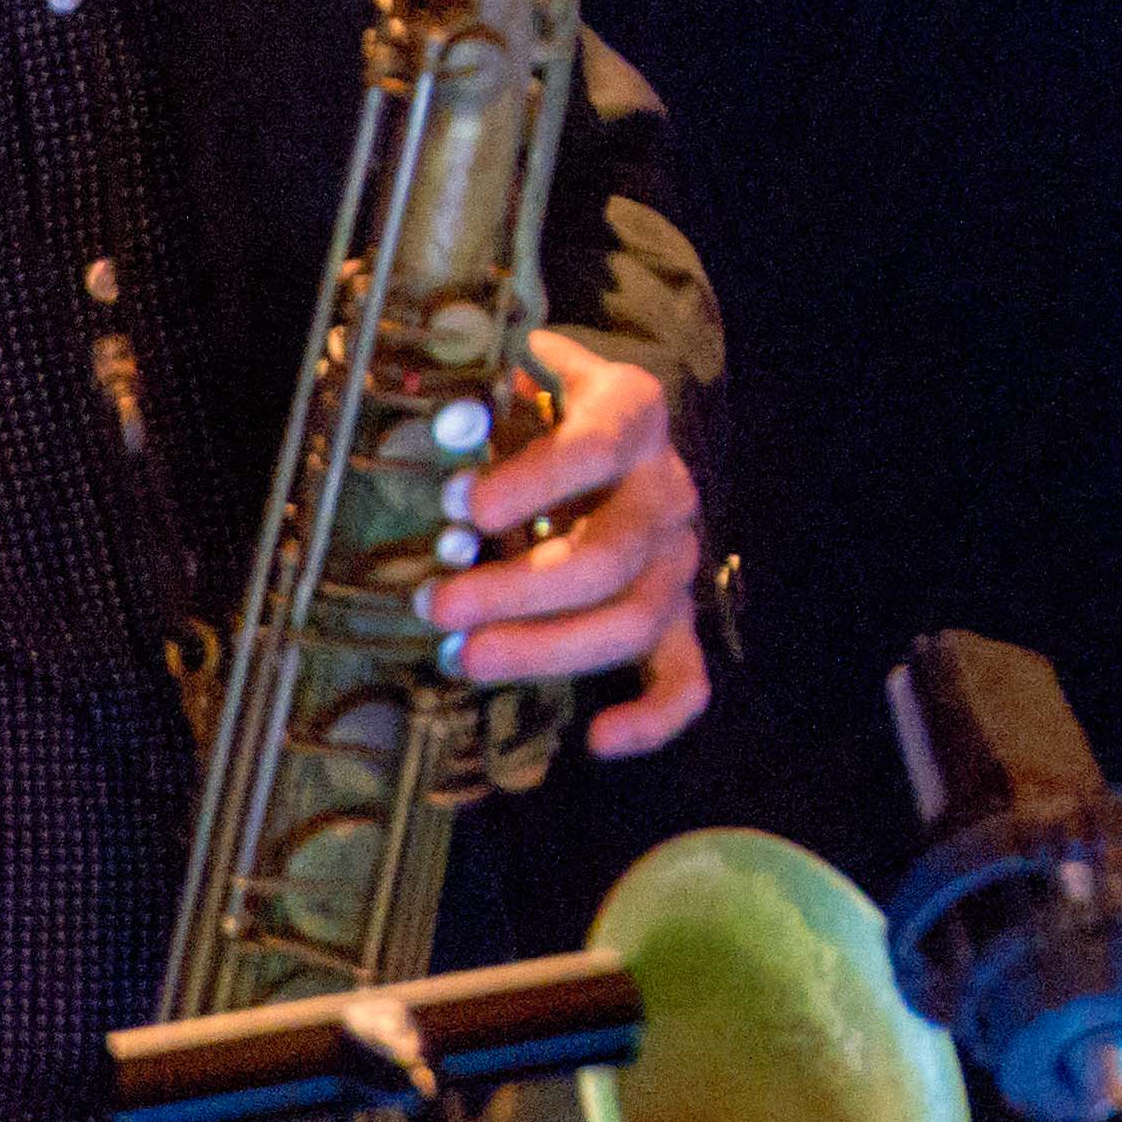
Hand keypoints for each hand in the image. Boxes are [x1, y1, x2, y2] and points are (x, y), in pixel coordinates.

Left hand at [423, 332, 708, 758]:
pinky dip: (653, 716)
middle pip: (610, 554)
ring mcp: (677, 560)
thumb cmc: (547, 413)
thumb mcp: (522, 384)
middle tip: (436, 605)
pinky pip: (685, 678)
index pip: (596, 448)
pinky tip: (598, 738)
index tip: (460, 505)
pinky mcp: (677, 619)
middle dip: (516, 589)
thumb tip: (446, 423)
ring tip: (464, 658)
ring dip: (546, 648)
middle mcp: (666, 490)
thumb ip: (485, 401)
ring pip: (634, 619)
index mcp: (633, 418)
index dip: (531, 480)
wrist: (622, 433)